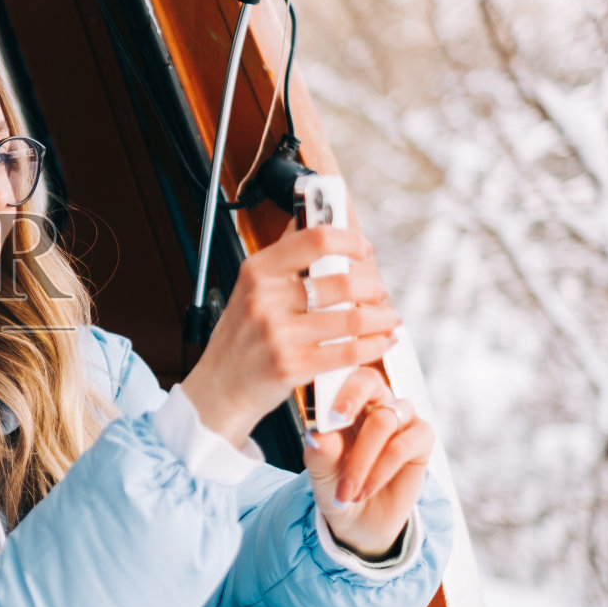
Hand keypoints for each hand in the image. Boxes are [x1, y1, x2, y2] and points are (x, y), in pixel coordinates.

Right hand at [182, 225, 400, 448]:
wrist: (219, 388)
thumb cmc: (240, 339)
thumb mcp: (249, 290)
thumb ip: (281, 258)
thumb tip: (305, 218)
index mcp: (256, 272)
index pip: (314, 240)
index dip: (350, 241)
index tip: (364, 249)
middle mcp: (264, 300)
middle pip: (342, 281)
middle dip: (373, 288)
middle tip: (379, 293)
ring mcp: (278, 335)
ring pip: (353, 318)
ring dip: (382, 318)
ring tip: (388, 319)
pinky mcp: (292, 366)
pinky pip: (350, 352)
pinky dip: (375, 346)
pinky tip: (382, 342)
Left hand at [302, 367, 434, 557]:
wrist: (360, 519)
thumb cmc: (336, 485)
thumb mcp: (319, 472)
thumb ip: (319, 452)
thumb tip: (315, 435)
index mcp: (343, 399)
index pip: (340, 372)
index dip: (332, 383)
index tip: (320, 404)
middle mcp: (374, 400)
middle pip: (368, 380)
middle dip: (350, 397)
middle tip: (335, 420)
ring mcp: (400, 416)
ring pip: (383, 420)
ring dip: (361, 459)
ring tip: (346, 491)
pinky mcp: (422, 437)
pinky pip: (402, 445)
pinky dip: (380, 470)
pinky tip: (365, 490)